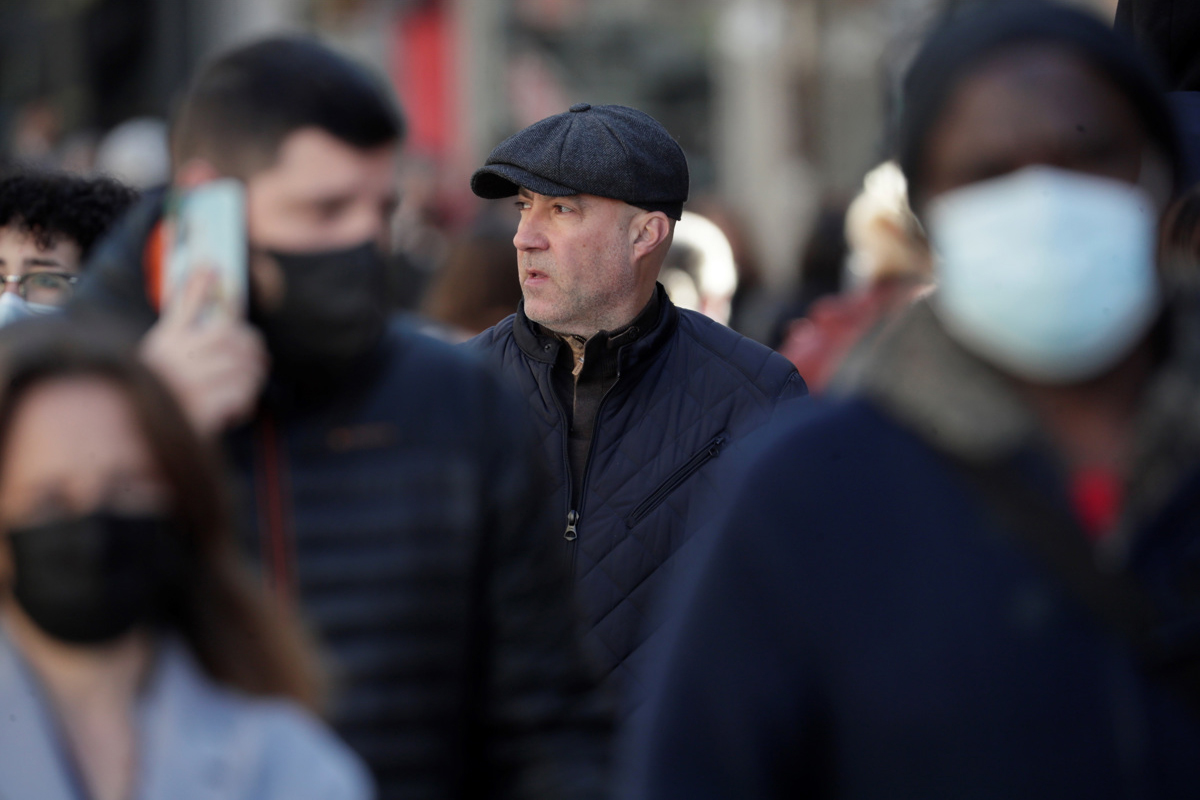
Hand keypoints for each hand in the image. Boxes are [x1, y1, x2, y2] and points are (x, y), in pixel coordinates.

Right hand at [140, 269, 268, 436]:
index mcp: (168, 341)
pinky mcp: (196, 415)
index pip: (216, 323)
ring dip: (251, 379)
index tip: (244, 338)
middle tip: (256, 361)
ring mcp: (185, 388)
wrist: (130, 429)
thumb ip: (190, 303)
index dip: (240, 329)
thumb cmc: (158, 375)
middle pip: (232, 345)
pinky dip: (243, 402)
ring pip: (240, 372)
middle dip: (252, 352)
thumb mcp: (168, 337)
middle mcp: (174, 361)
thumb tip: (209, 265)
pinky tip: (234, 408)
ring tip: (244, 385)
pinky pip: (236, 399)